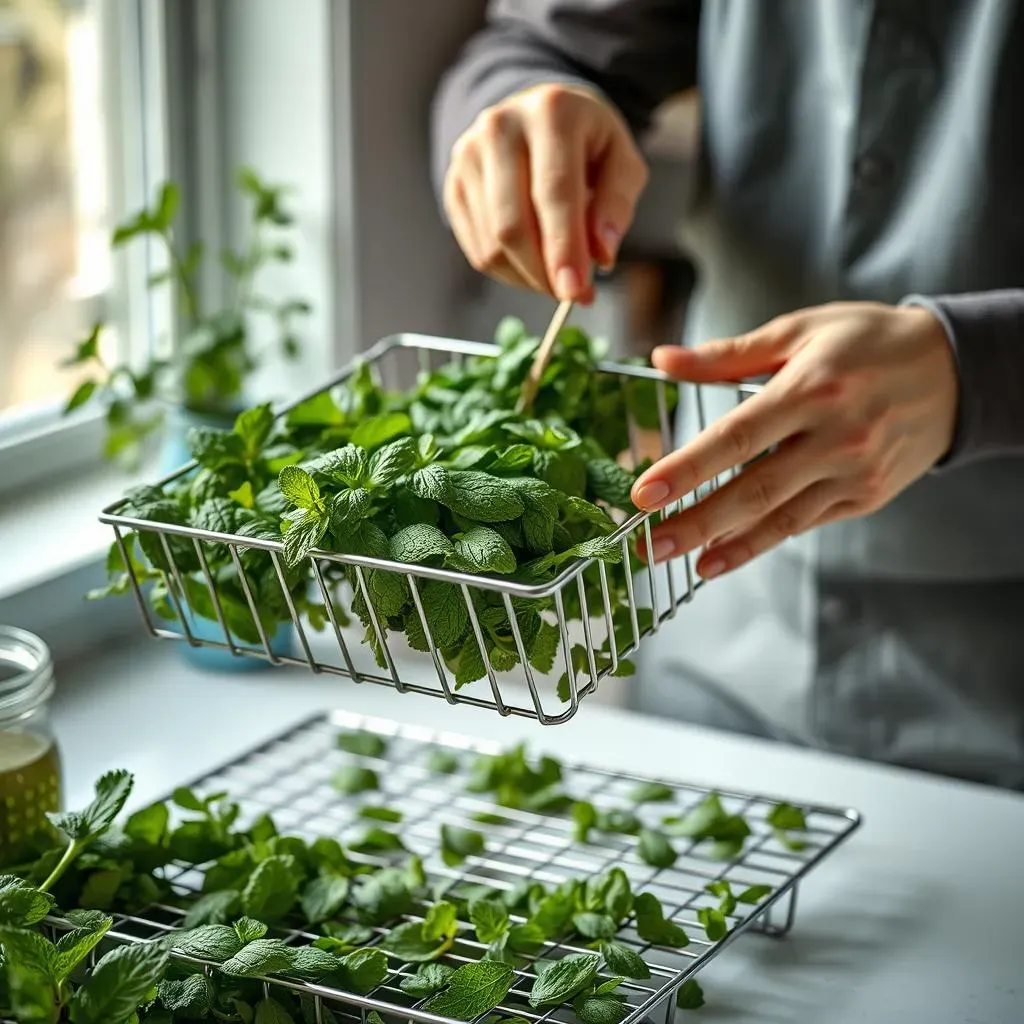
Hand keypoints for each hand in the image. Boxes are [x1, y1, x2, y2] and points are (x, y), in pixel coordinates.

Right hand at [443, 83, 648, 302]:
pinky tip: (532, 265)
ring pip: (492, 244)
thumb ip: (616, 206)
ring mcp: (469, 155)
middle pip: (513, 224)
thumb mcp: (621, 162)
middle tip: (570, 295)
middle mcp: (501, 126)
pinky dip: (508, 272)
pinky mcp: (454, 184)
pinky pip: (477, 250)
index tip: (574, 291)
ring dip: (528, 277)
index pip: (554, 191)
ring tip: (556, 276)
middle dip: (542, 273)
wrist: (540, 118)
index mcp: (552, 111)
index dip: (564, 248)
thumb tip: (600, 256)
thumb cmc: (587, 145)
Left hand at [630, 302, 958, 577]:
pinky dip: (763, 542)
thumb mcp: (800, 331)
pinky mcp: (867, 496)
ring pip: (780, 517)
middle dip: (696, 521)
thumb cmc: (868, 342)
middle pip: (754, 488)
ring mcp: (855, 472)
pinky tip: (726, 555)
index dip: (687, 468)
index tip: (645, 492)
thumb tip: (663, 360)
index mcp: (811, 388)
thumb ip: (728, 355)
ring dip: (726, 544)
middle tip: (649, 545)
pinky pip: (806, 523)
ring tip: (683, 563)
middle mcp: (835, 436)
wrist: (956, 370)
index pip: (735, 436)